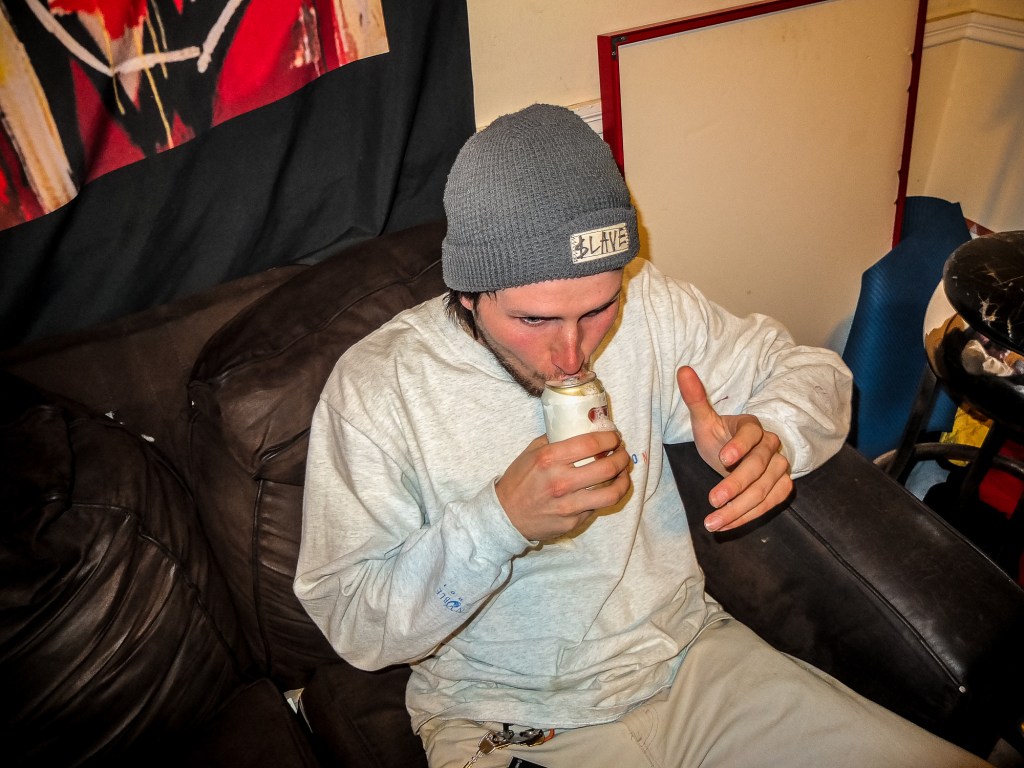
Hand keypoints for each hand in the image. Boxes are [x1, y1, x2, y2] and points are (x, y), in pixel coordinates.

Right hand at [495, 430, 631, 540]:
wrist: (506, 515)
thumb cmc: (519, 480)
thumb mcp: (531, 452)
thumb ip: (554, 439)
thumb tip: (580, 428)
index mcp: (549, 459)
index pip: (591, 444)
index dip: (610, 439)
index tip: (614, 437)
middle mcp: (561, 482)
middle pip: (607, 467)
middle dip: (622, 457)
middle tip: (621, 453)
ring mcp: (568, 505)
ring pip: (611, 493)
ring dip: (623, 480)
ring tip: (623, 473)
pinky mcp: (572, 522)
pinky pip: (597, 507)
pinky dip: (604, 496)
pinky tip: (605, 489)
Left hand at [677, 366, 791, 531]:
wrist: (737, 453)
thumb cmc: (720, 436)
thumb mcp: (704, 419)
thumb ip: (695, 398)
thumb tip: (682, 370)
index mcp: (753, 428)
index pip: (752, 435)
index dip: (740, 446)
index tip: (723, 458)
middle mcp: (771, 447)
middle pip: (759, 467)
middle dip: (736, 485)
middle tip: (713, 500)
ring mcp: (779, 469)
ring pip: (765, 491)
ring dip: (740, 509)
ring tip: (713, 523)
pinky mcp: (781, 488)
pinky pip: (769, 505)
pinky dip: (748, 517)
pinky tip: (726, 526)